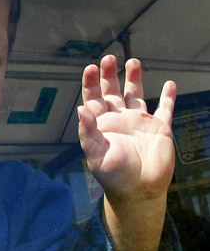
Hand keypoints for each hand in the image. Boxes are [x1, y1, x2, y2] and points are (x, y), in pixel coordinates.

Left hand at [77, 55, 175, 202]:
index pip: (93, 97)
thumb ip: (88, 132)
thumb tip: (81, 109)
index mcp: (102, 123)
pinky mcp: (159, 129)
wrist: (138, 192)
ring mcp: (139, 122)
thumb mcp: (96, 154)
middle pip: (112, 90)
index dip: (91, 82)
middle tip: (109, 58)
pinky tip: (169, 84)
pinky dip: (168, 97)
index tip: (91, 67)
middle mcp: (119, 118)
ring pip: (136, 94)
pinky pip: (165, 109)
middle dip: (110, 74)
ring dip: (135, 78)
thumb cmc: (113, 175)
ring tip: (133, 61)